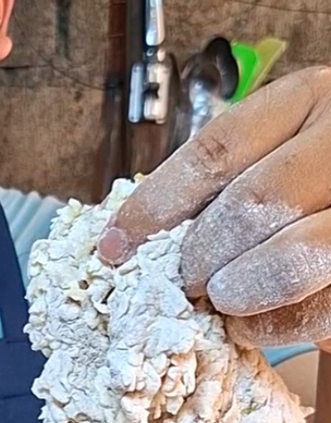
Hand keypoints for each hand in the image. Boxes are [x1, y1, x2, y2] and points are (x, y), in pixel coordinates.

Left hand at [97, 67, 330, 349]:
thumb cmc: (309, 193)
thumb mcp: (271, 159)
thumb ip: (221, 187)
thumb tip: (130, 243)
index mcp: (307, 98)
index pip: (215, 151)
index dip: (154, 206)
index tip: (113, 248)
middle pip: (252, 203)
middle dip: (202, 255)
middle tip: (183, 282)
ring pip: (294, 253)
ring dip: (238, 287)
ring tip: (216, 299)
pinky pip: (321, 306)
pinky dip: (272, 325)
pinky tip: (249, 324)